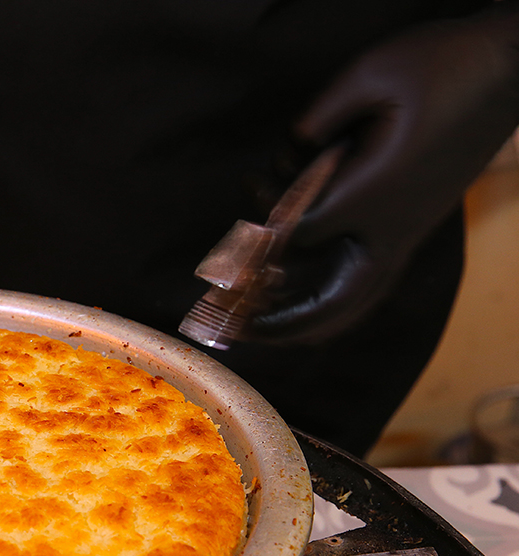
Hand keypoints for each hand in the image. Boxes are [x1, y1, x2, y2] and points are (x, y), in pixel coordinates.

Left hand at [250, 5, 518, 343]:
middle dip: (284, 324)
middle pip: (334, 301)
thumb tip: (285, 152)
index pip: (299, 237)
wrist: (514, 66)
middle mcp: (393, 227)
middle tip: (238, 330)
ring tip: (262, 328)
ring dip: (308, 321)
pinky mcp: (413, 225)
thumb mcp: (373, 77)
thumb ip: (319, 119)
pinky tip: (300, 295)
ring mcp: (408, 231)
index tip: (226, 250)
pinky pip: (371, 283)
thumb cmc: (445, 64)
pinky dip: (334, 300)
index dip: (256, 243)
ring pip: (359, 301)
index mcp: (375, 195)